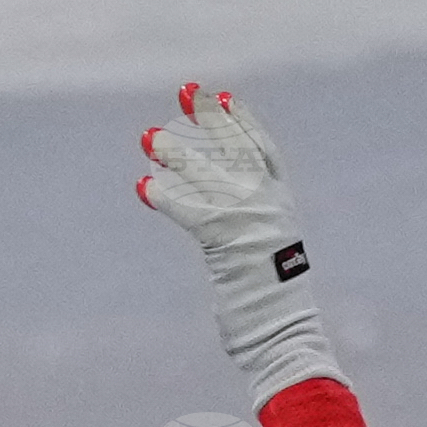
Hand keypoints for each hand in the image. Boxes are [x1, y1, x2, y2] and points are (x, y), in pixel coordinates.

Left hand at [137, 82, 341, 408]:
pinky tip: (142, 186)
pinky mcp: (224, 240)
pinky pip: (188, 210)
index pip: (262, 149)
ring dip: (174, 152)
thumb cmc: (273, 312)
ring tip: (147, 136)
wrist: (284, 336)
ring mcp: (248, 219)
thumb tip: (223, 231)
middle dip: (208, 117)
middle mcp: (268, 204)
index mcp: (281, 205)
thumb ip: (249, 234)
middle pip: (234, 147)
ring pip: (204, 174)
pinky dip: (163, 197)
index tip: (220, 96)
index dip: (241, 120)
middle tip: (184, 90)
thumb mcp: (265, 261)